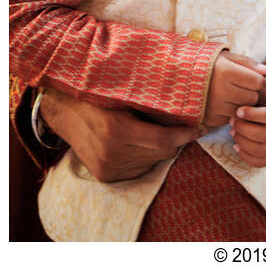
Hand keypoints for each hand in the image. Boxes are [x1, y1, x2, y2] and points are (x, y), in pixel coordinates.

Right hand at [39, 87, 200, 182]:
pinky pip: (138, 169)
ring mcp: (107, 167)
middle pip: (161, 153)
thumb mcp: (123, 91)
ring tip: (160, 131)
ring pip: (152, 162)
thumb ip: (150, 99)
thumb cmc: (98, 92)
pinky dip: (146, 157)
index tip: (201, 128)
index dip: (186, 134)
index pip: (164, 139)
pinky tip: (144, 142)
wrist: (64, 109)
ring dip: (161, 149)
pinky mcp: (105, 175)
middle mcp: (112, 152)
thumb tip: (185, 98)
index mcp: (118, 129)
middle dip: (176, 140)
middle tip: (185, 127)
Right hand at [204, 52, 265, 127]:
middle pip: (252, 98)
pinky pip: (230, 119)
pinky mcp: (210, 119)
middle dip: (251, 92)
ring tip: (233, 94)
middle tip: (242, 86)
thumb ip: (247, 63)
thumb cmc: (207, 64)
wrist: (179, 76)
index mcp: (226, 71)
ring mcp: (215, 107)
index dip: (258, 79)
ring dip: (242, 104)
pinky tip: (223, 103)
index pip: (257, 81)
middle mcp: (220, 90)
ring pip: (243, 110)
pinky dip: (230, 112)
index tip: (252, 77)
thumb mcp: (226, 56)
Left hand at [230, 73, 265, 166]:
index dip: (252, 115)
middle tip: (231, 121)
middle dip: (244, 129)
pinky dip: (245, 155)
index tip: (238, 111)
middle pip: (265, 135)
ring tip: (233, 131)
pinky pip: (260, 162)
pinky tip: (237, 144)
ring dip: (242, 141)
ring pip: (261, 150)